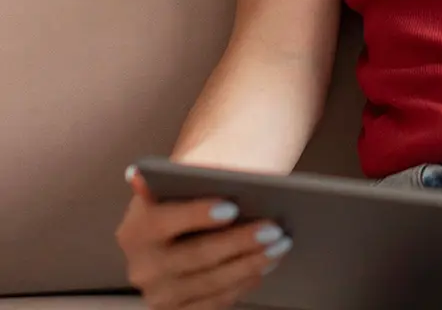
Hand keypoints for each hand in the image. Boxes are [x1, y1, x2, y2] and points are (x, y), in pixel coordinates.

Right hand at [115, 166, 292, 308]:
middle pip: (195, 256)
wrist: (189, 216)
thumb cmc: (196, 189)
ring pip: (210, 283)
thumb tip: (217, 170)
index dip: (198, 214)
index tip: (232, 207)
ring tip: (280, 245)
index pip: (165, 221)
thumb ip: (201, 171)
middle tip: (274, 228)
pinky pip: (215, 302)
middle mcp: (141, 266)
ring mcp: (159, 294)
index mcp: (136, 227)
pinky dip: (243, 283)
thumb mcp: (195, 172)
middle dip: (238, 242)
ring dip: (249, 264)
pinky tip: (265, 265)